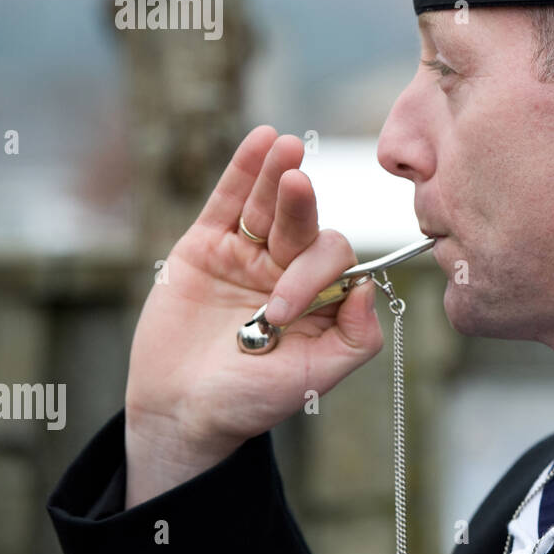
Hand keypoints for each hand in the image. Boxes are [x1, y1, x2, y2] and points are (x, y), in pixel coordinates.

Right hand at [123, 125, 384, 506]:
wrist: (182, 413)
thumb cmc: (252, 400)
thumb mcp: (315, 377)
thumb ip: (356, 338)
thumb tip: (371, 287)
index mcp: (324, 296)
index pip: (332, 260)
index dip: (313, 275)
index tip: (277, 312)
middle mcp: (289, 269)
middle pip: (302, 224)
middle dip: (300, 206)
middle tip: (298, 185)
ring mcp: (248, 254)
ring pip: (267, 205)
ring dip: (277, 173)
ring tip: (286, 145)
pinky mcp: (206, 246)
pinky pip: (227, 202)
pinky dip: (242, 170)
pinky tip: (262, 140)